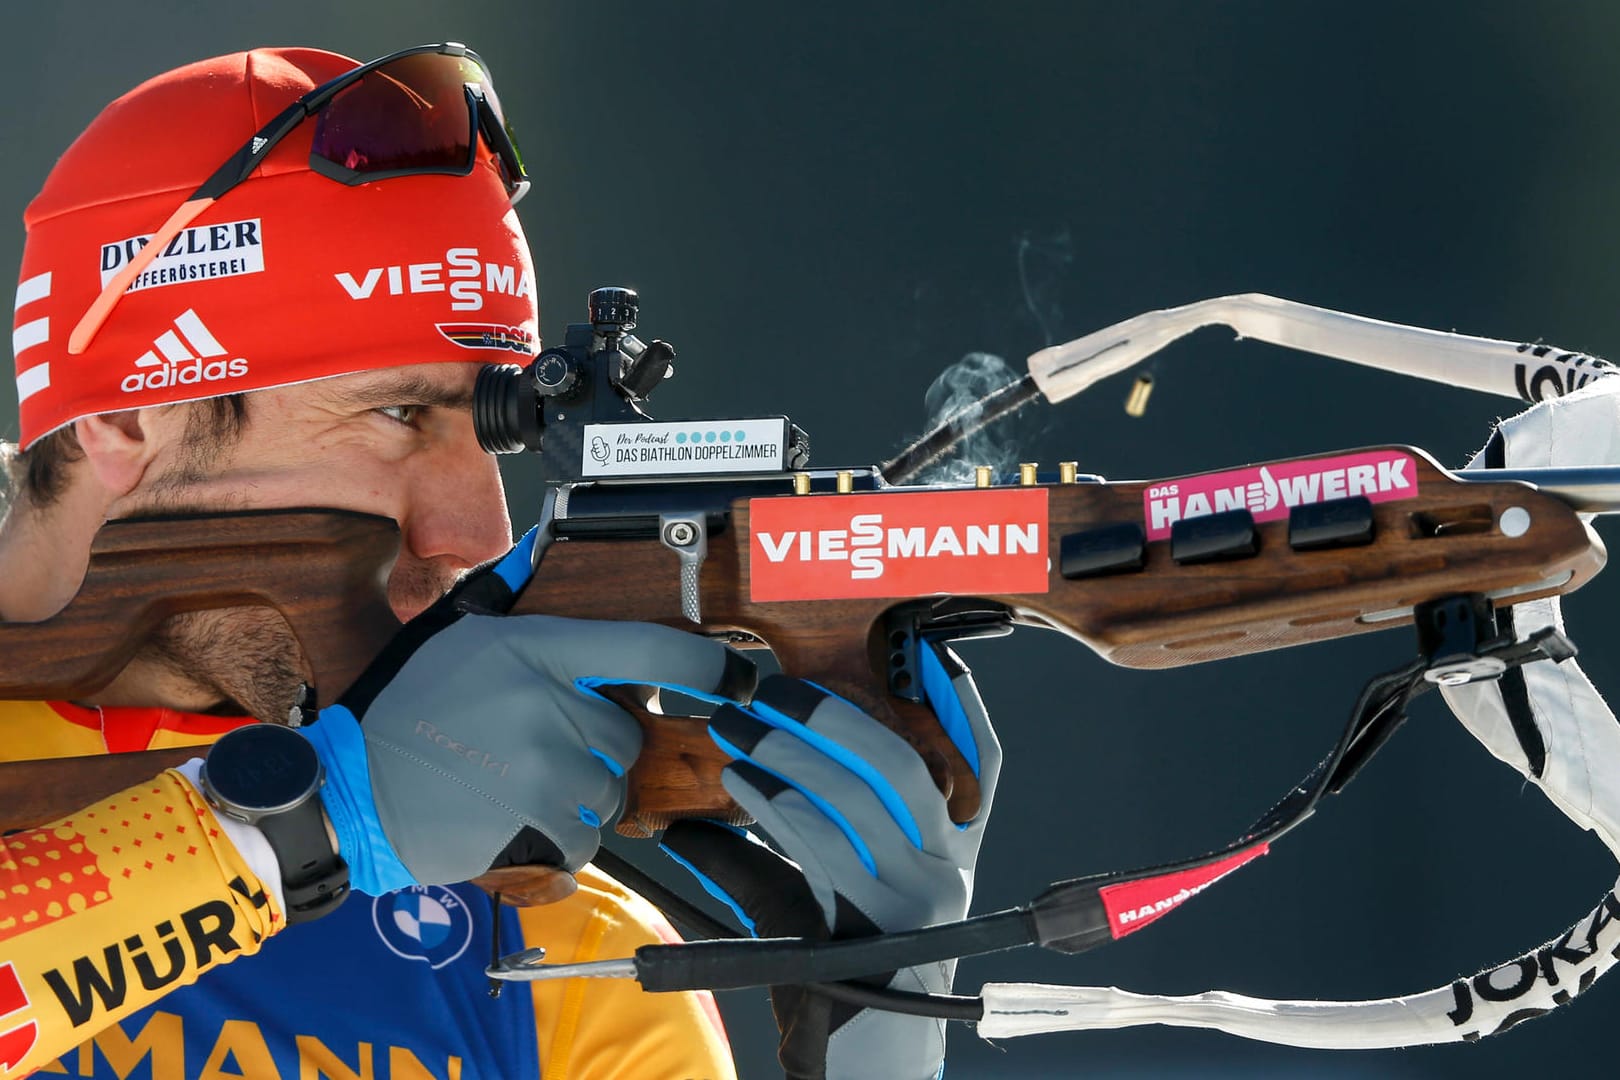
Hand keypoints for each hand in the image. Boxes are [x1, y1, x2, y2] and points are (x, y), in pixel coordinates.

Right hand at [300, 528, 753, 892]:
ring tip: (521, 785)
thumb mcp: (455, 634)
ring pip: (609, 792)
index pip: (649, 649)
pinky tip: (515, 819)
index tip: (742, 681)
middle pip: (628, 735)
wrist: (354, 790)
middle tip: (542, 747)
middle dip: (600, 748)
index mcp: (539, 649)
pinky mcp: (533, 820)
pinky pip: (584, 837)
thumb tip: (541, 545)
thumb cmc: (407, 709)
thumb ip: (506, 593)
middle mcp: (550, 703)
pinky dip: (561, 838)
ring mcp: (544, 766)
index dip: (708, 668)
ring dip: (580, 797)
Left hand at [661, 643, 1000, 1079]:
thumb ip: (773, 855)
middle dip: (833, 715)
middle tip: (770, 689)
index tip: (925, 649)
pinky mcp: (887, 925)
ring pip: (867, 795)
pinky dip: (785, 808)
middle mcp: (947, 869)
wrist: (862, 1069)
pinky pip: (834, 848)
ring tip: (738, 731)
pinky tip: (744, 787)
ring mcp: (923, 897)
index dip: (959, 701)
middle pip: (903, 762)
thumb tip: (697, 812)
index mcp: (948, 854)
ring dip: (793, 752)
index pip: (979, 762)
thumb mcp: (816, 908)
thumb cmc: (841, 986)